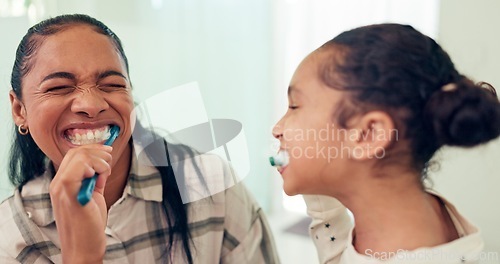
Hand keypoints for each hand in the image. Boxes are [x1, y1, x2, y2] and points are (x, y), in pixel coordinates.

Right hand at [49, 144, 112, 262]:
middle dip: (99, 153)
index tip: (109, 152)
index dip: (93, 149)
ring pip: (80, 156)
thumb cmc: (88, 226)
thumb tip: (103, 165)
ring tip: (105, 176)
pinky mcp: (69, 193)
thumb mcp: (92, 197)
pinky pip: (80, 168)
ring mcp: (60, 188)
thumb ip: (94, 181)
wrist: (83, 249)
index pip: (74, 154)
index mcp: (62, 183)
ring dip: (100, 161)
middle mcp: (57, 183)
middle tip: (110, 164)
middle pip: (77, 152)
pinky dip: (96, 168)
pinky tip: (100, 180)